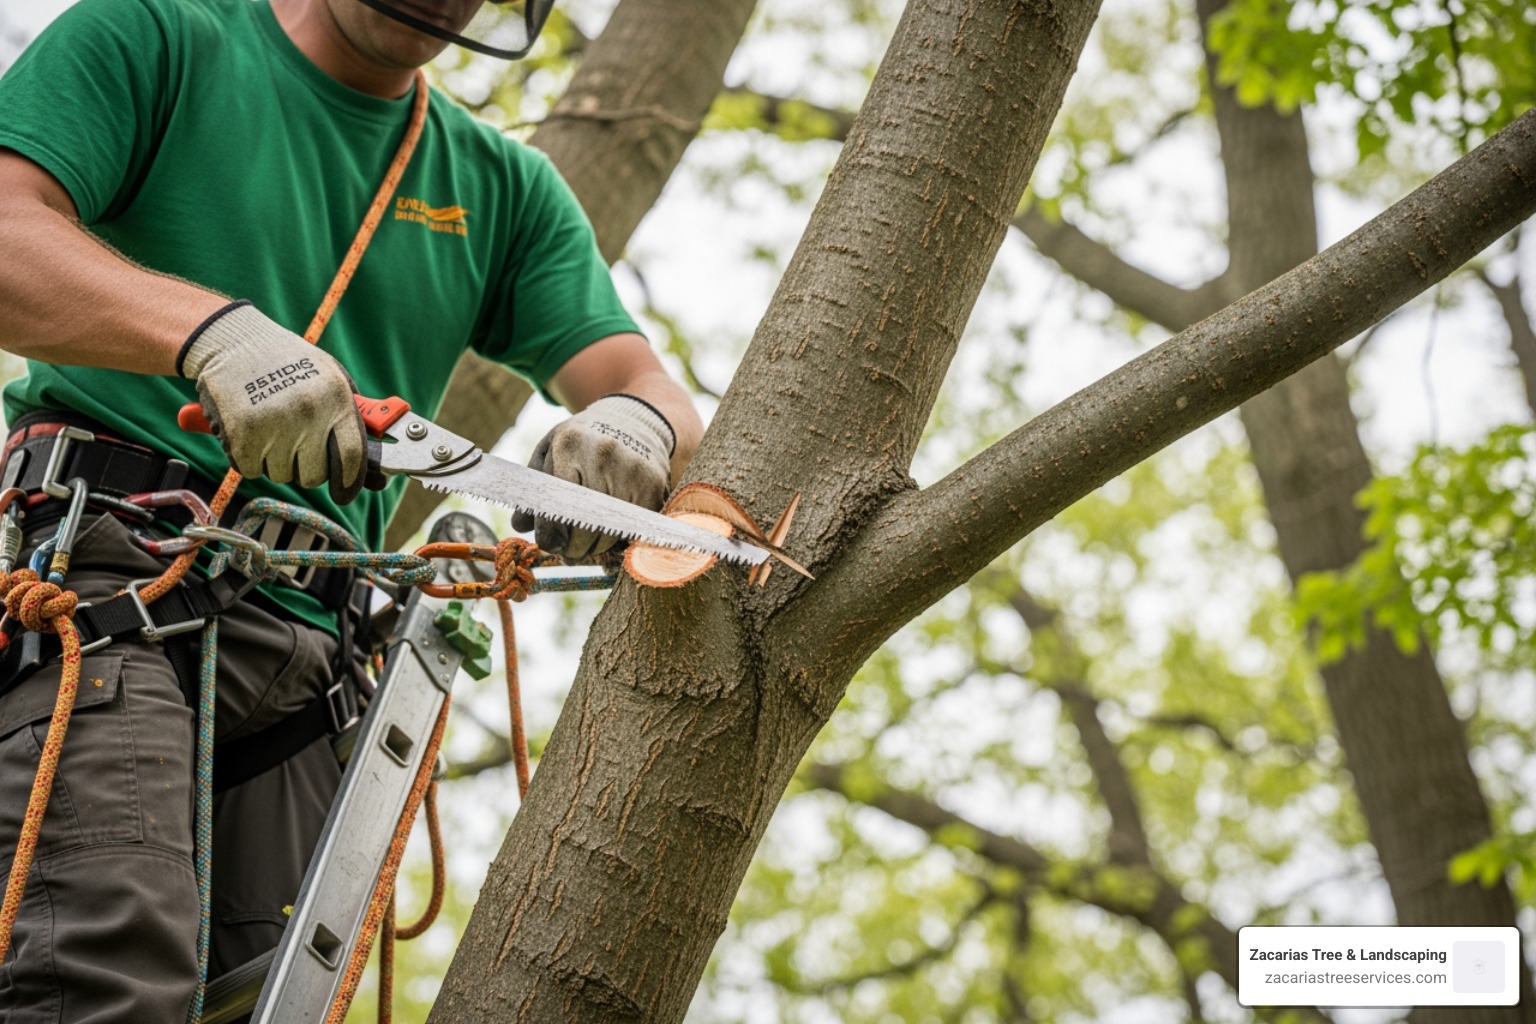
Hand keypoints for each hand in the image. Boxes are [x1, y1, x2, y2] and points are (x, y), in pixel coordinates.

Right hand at [178, 301, 365, 503]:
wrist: (234, 341)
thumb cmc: (288, 362)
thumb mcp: (331, 379)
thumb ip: (352, 422)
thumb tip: (376, 477)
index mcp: (336, 398)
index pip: (352, 457)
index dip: (350, 481)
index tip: (344, 491)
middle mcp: (308, 413)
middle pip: (315, 476)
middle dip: (307, 467)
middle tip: (295, 442)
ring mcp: (274, 425)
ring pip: (282, 475)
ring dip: (276, 460)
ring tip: (271, 427)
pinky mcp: (242, 435)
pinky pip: (252, 470)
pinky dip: (250, 458)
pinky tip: (251, 430)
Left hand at [512, 394, 674, 558]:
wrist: (632, 421)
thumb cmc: (582, 440)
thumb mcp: (550, 450)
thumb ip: (533, 487)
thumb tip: (519, 526)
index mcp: (570, 446)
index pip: (556, 505)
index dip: (551, 534)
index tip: (549, 544)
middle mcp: (603, 456)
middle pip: (583, 524)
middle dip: (572, 547)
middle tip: (567, 552)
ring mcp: (632, 472)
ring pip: (609, 532)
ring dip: (595, 547)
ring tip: (587, 543)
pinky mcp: (653, 486)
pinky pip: (632, 528)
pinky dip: (618, 538)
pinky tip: (609, 532)